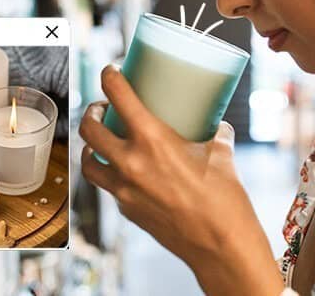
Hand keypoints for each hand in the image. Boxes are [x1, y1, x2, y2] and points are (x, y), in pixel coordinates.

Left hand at [79, 65, 283, 294]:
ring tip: (101, 140)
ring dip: (90, 146)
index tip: (110, 70)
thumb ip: (216, 133)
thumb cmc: (225, 199)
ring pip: (89, 162)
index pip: (120, 97)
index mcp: (154, 140)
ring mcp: (125, 190)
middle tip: (102, 107)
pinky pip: (109, 187)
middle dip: (92, 112)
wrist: (221, 245)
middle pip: (90, 129)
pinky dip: (111, 174)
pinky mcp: (128, 211)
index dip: (110, 77)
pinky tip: (127, 172)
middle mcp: (131, 163)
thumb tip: (216, 124)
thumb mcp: (222, 155)